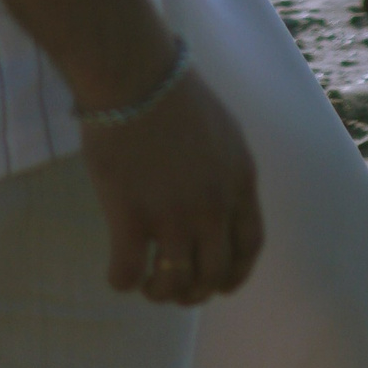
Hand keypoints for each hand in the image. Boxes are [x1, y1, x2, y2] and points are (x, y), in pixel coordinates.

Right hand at [79, 67, 263, 304]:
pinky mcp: (131, 217)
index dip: (235, 273)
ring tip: (148, 285)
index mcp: (240, 182)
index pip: (249, 246)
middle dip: (196, 291)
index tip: (220, 283)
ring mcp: (173, 215)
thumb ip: (226, 171)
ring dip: (160, 292)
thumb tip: (217, 200)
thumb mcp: (223, 132)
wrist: (135, 74)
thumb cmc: (173, 92)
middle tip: (175, 288)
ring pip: (174, 283)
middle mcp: (213, 206)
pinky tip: (118, 273)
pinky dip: (123, 282)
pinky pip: (129, 273)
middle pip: (213, 273)